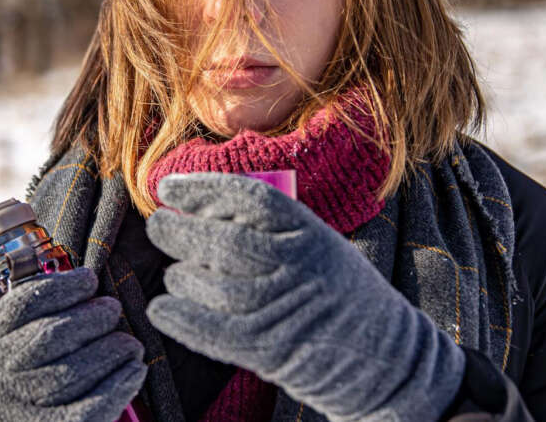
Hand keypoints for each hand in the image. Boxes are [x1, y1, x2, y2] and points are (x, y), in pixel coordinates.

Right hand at [0, 267, 146, 421]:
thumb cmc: (11, 382)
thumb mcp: (5, 348)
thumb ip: (35, 320)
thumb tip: (89, 288)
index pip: (23, 305)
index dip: (61, 288)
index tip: (89, 279)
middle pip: (50, 336)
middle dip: (90, 318)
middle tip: (114, 310)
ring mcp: (19, 405)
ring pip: (70, 372)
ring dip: (109, 352)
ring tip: (131, 344)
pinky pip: (85, 410)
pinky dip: (116, 389)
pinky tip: (134, 372)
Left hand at [146, 173, 463, 420]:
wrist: (387, 360)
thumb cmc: (342, 296)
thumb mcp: (320, 246)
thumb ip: (271, 229)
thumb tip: (200, 210)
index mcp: (311, 232)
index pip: (249, 197)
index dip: (203, 188)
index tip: (170, 186)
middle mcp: (297, 264)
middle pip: (222, 240)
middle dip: (178, 230)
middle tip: (158, 224)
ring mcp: (282, 307)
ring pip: (210, 284)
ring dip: (180, 276)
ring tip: (175, 273)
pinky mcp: (268, 348)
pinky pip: (210, 329)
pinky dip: (179, 317)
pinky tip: (162, 308)